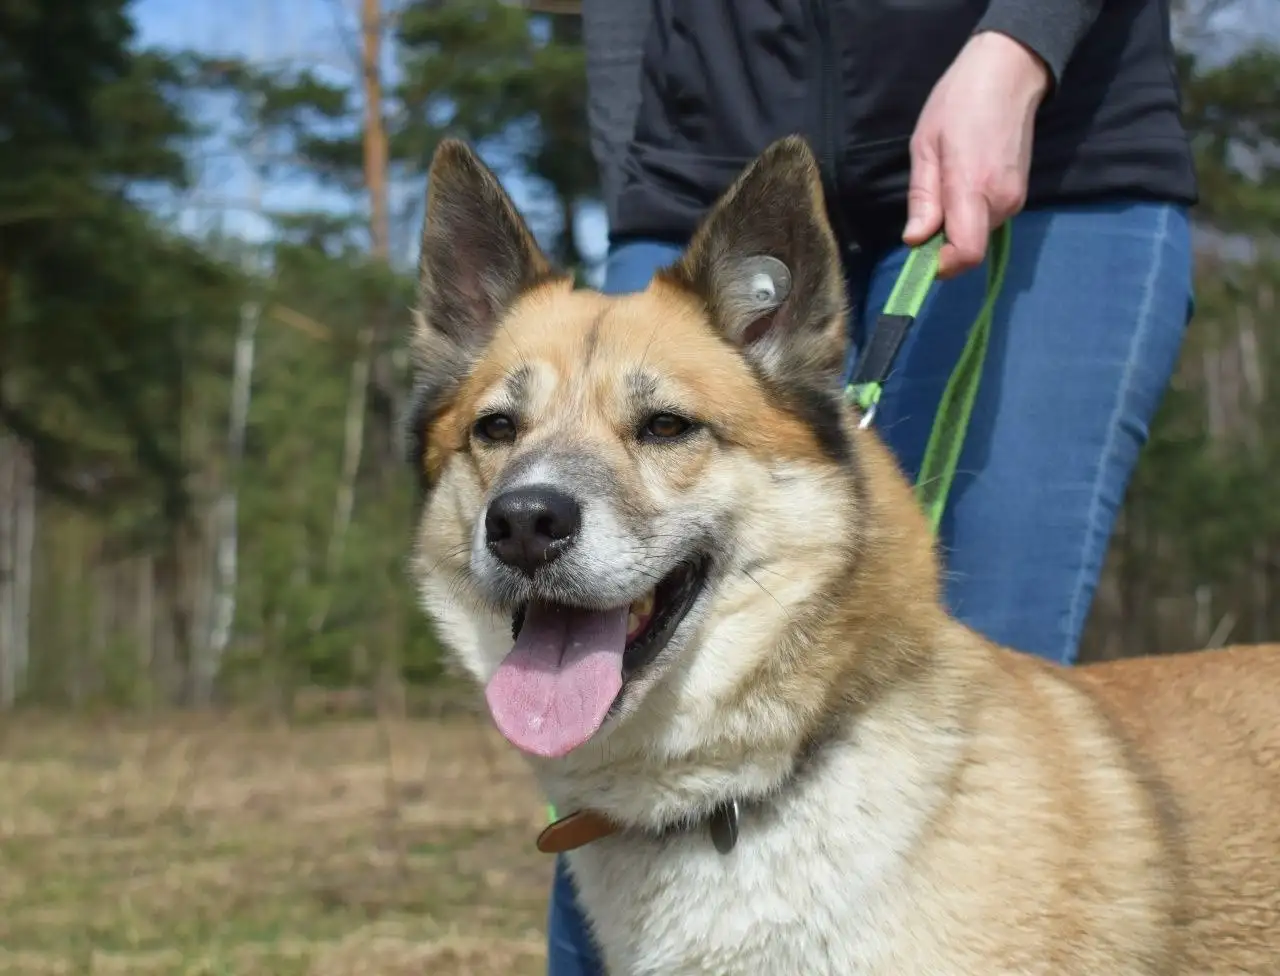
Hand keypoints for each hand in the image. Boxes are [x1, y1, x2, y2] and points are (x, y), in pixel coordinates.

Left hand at [903, 31, 1050, 278]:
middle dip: (943, 242)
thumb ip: (923, 197)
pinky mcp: (1020, 193)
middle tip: (926, 209)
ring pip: (978, 234)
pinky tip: (961, 183)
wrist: (1010, 72)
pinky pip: (988, 219)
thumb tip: (914, 240)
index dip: (942, 266)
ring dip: (956, 226)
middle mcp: (1001, 201)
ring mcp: (1016, 198)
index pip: (966, 253)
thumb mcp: (925, 146)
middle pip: (968, 247)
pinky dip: (970, 215)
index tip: (920, 255)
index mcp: (973, 188)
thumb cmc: (959, 102)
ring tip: (945, 184)